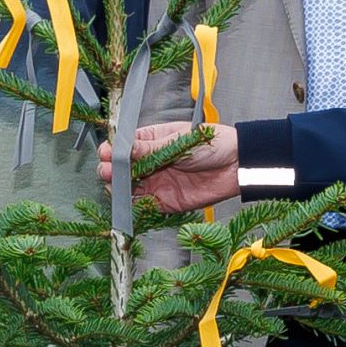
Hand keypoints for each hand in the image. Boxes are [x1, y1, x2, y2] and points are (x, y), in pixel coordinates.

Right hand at [101, 119, 238, 215]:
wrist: (238, 165)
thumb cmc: (213, 144)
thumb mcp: (178, 141)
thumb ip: (150, 149)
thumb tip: (124, 149)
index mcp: (152, 140)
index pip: (124, 146)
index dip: (113, 150)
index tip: (107, 153)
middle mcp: (151, 162)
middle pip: (122, 169)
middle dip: (111, 170)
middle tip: (108, 171)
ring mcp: (156, 182)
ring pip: (128, 188)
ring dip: (119, 188)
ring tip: (116, 185)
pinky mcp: (165, 202)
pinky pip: (144, 206)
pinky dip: (133, 206)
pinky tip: (128, 202)